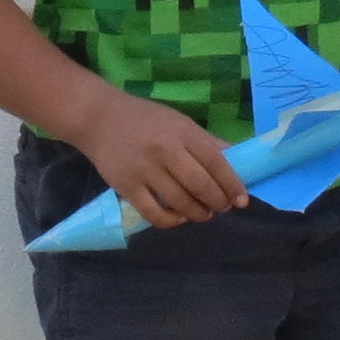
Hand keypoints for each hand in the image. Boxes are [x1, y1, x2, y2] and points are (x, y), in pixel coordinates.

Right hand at [71, 91, 246, 230]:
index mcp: (182, 132)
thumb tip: (237, 160)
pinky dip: (171, 221)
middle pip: (201, 185)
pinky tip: (178, 218)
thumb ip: (206, 142)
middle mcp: (165, 151)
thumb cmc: (144, 119)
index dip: (232, 184)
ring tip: (203, 214)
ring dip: (197, 213)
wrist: (98, 118)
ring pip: (180, 202)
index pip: (216, 162)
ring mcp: (144, 170)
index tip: (242, 199)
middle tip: (223, 208)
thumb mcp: (179, 122)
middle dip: (218, 202)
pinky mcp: (126, 187)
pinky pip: (154, 213)